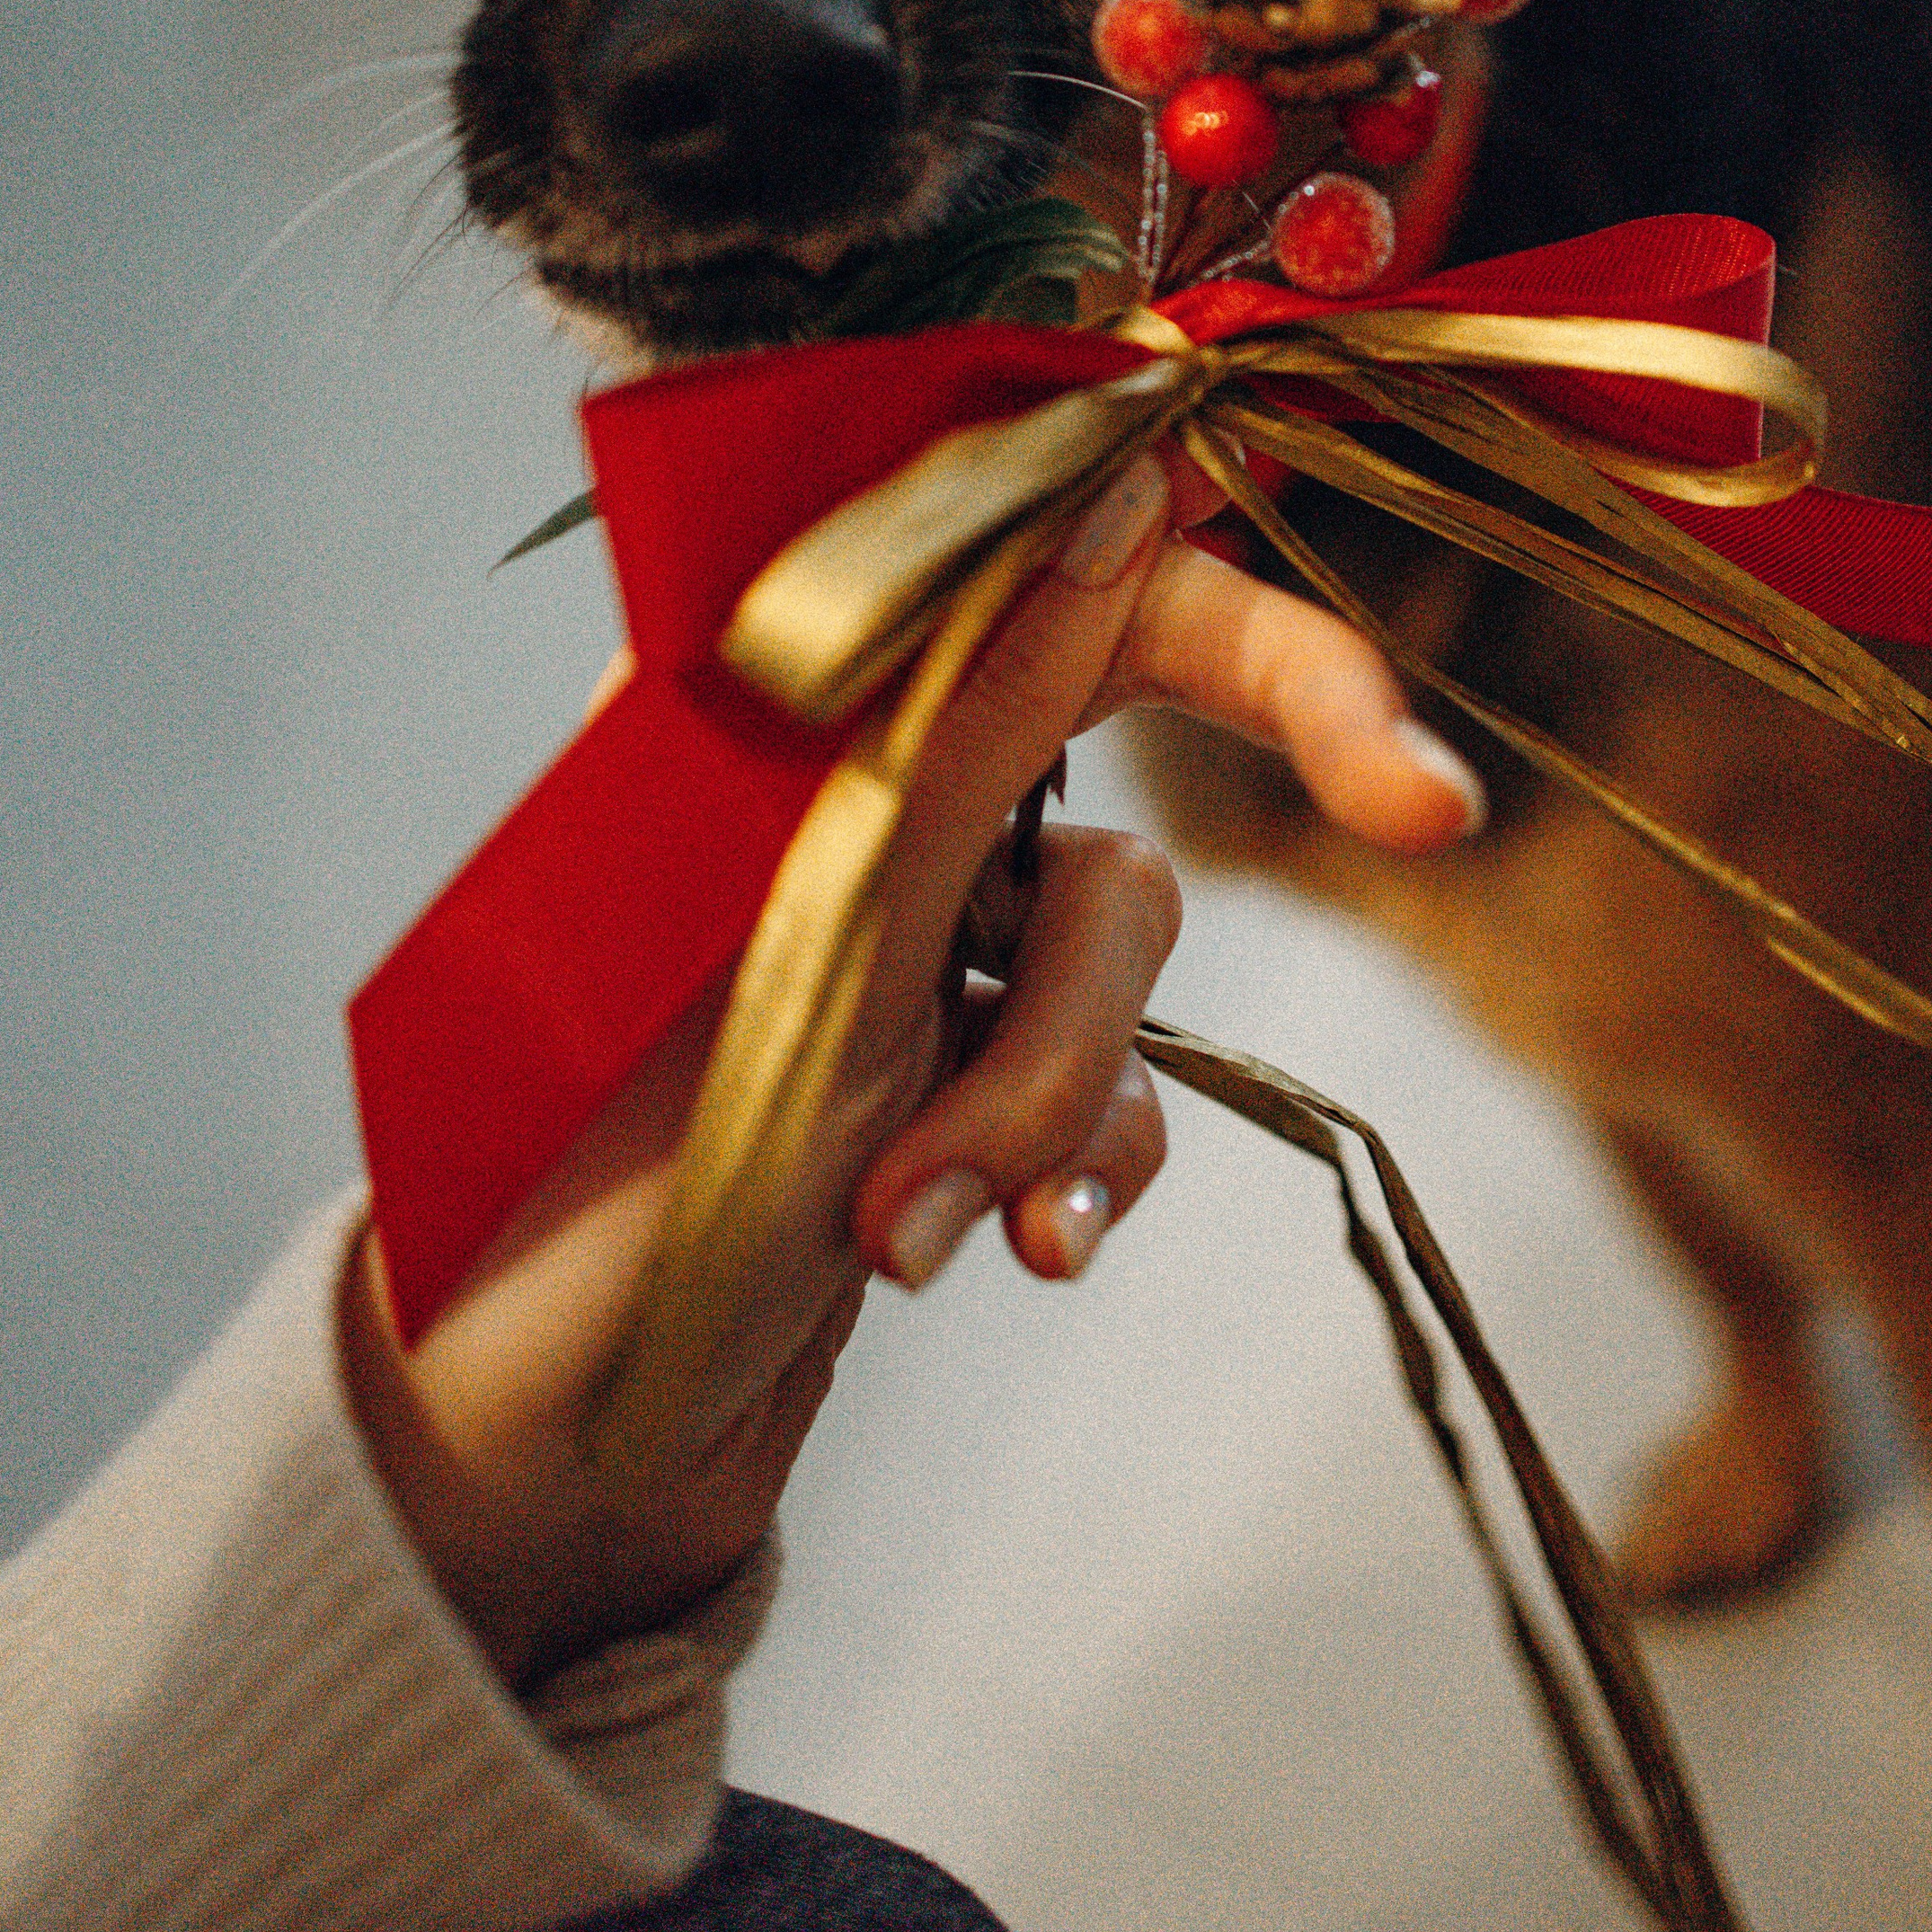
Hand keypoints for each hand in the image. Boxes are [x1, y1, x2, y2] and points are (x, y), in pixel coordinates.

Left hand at [341, 453, 1480, 1688]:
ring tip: (906, 1225)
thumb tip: (1123, 486)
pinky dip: (1069, 1171)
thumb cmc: (612, 1170)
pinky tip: (1012, 1250)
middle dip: (1101, 980)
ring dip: (1038, 1110)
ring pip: (1110, 981)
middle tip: (1385, 891)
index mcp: (797, 719)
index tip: (1399, 784)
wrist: (532, 1446)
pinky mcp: (948, 1087)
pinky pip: (1101, 1098)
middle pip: (1113, 818)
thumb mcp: (826, 923)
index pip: (1064, 607)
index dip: (1258, 662)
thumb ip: (986, 708)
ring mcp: (913, 957)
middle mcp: (863, 811)